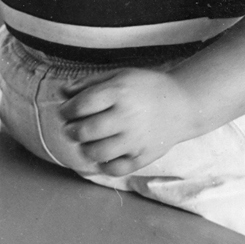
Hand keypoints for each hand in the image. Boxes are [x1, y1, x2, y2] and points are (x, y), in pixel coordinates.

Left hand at [58, 68, 194, 176]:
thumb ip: (89, 83)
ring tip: (86, 142)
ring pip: (96, 152)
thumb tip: (62, 93)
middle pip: (84, 131)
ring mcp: (135, 140)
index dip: (66, 110)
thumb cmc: (146, 86)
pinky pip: (115, 169)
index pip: (81, 105)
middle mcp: (126, 117)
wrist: (182, 104)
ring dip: (84, 148)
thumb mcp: (119, 75)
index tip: (65, 112)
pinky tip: (102, 155)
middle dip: (70, 130)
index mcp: (119, 92)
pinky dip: (103, 165)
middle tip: (71, 128)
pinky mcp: (143, 157)